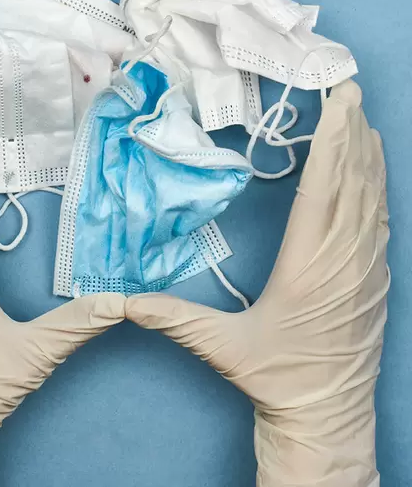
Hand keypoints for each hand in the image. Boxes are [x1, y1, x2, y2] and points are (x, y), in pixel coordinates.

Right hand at [127, 81, 387, 486]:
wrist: (327, 416)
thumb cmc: (277, 378)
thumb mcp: (225, 348)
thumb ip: (175, 318)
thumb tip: (123, 302)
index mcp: (307, 265)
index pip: (322, 190)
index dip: (331, 143)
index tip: (337, 104)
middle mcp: (343, 257)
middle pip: (352, 182)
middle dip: (352, 131)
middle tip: (349, 87)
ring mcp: (365, 266)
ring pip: (371, 196)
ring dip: (367, 152)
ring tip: (361, 113)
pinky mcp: (375, 276)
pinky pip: (380, 218)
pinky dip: (378, 183)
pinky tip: (374, 164)